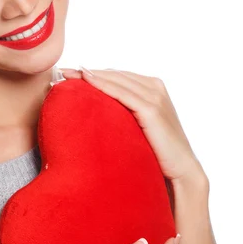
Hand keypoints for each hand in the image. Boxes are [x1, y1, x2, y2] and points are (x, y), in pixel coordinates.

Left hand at [60, 67, 205, 184]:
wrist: (180, 172)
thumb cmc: (156, 153)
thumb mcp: (137, 127)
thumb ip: (122, 114)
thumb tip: (95, 113)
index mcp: (152, 87)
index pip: (116, 76)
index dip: (92, 73)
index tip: (67, 74)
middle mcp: (155, 87)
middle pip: (114, 74)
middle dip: (87, 72)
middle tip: (61, 72)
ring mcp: (155, 96)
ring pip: (116, 80)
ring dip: (90, 76)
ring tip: (67, 74)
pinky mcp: (152, 109)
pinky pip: (123, 93)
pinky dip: (103, 85)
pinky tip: (86, 80)